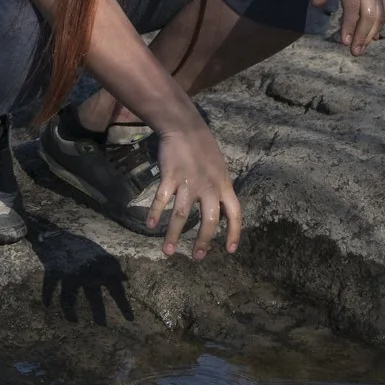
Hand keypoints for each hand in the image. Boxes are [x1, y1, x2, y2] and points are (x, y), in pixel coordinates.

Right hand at [147, 116, 240, 259]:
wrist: (184, 127)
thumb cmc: (204, 148)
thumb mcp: (220, 169)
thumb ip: (220, 190)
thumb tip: (221, 212)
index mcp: (224, 185)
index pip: (235, 213)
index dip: (234, 233)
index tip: (230, 250)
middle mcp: (208, 187)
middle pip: (209, 221)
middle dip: (202, 242)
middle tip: (196, 257)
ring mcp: (188, 182)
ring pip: (181, 215)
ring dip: (173, 235)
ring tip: (168, 252)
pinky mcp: (170, 177)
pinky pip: (161, 200)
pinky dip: (154, 214)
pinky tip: (149, 226)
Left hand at [313, 0, 384, 55]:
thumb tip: (316, 6)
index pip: (352, 6)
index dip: (349, 25)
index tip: (343, 42)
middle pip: (369, 13)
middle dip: (362, 35)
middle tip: (354, 52)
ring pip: (380, 13)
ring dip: (371, 33)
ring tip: (362, 49)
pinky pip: (384, 7)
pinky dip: (380, 22)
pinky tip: (373, 36)